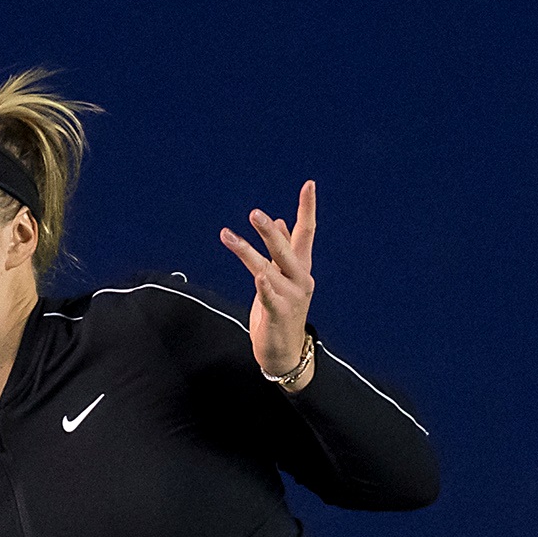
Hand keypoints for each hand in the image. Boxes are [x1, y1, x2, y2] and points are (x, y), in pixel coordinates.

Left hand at [219, 178, 316, 384]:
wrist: (284, 352)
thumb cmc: (281, 311)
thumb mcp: (282, 278)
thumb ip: (282, 250)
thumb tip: (280, 221)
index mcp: (300, 268)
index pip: (306, 233)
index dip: (307, 208)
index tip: (309, 184)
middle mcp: (299, 280)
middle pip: (285, 249)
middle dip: (268, 230)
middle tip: (254, 213)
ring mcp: (290, 298)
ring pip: (268, 269)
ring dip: (247, 252)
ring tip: (228, 236)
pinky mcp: (278, 314)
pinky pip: (269, 297)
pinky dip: (264, 287)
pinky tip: (259, 277)